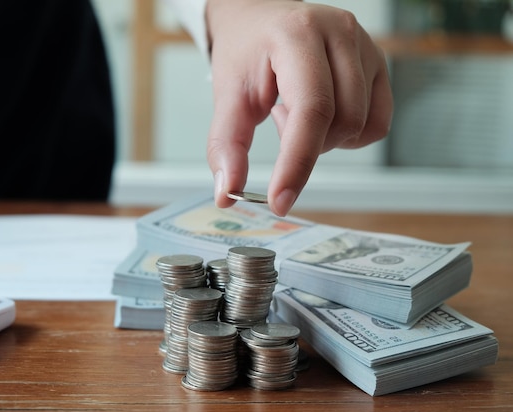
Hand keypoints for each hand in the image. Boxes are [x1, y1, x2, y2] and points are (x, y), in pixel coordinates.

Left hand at [205, 0, 392, 215]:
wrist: (261, 19)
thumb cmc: (246, 52)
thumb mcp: (228, 94)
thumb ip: (226, 144)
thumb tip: (227, 193)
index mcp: (298, 35)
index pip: (311, 109)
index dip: (297, 161)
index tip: (280, 199)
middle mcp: (340, 33)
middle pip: (341, 122)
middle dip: (306, 145)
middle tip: (278, 119)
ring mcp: (366, 46)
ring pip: (361, 126)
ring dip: (325, 138)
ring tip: (298, 108)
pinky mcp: (379, 63)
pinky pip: (377, 123)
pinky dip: (349, 135)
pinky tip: (324, 114)